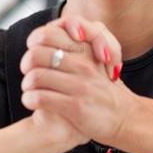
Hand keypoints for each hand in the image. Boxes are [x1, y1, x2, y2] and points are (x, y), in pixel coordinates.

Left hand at [19, 16, 139, 146]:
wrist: (126, 119)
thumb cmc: (106, 91)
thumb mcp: (98, 62)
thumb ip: (80, 47)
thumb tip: (53, 32)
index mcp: (86, 51)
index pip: (47, 34)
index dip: (34, 41)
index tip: (34, 51)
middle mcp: (83, 66)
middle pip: (37, 54)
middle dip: (26, 64)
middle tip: (27, 72)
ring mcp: (79, 86)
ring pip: (35, 77)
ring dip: (26, 85)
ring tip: (29, 89)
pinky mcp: (75, 107)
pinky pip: (40, 98)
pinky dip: (29, 100)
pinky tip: (31, 102)